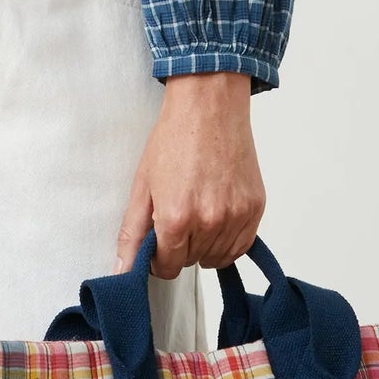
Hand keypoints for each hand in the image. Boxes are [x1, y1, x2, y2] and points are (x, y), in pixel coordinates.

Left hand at [114, 71, 265, 276]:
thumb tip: (123, 271)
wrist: (209, 108)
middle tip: (178, 213)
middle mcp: (210, 222)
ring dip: (204, 244)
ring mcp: (236, 216)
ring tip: (197, 210)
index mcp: (177, 218)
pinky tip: (216, 217)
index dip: (158, 258)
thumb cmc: (174, 140)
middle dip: (180, 246)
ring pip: (217, 257)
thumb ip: (132, 234)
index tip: (158, 241)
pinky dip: (227, 240)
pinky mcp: (255, 208)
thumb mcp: (142, 186)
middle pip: (191, 262)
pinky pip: (241, 245)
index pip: (168, 267)